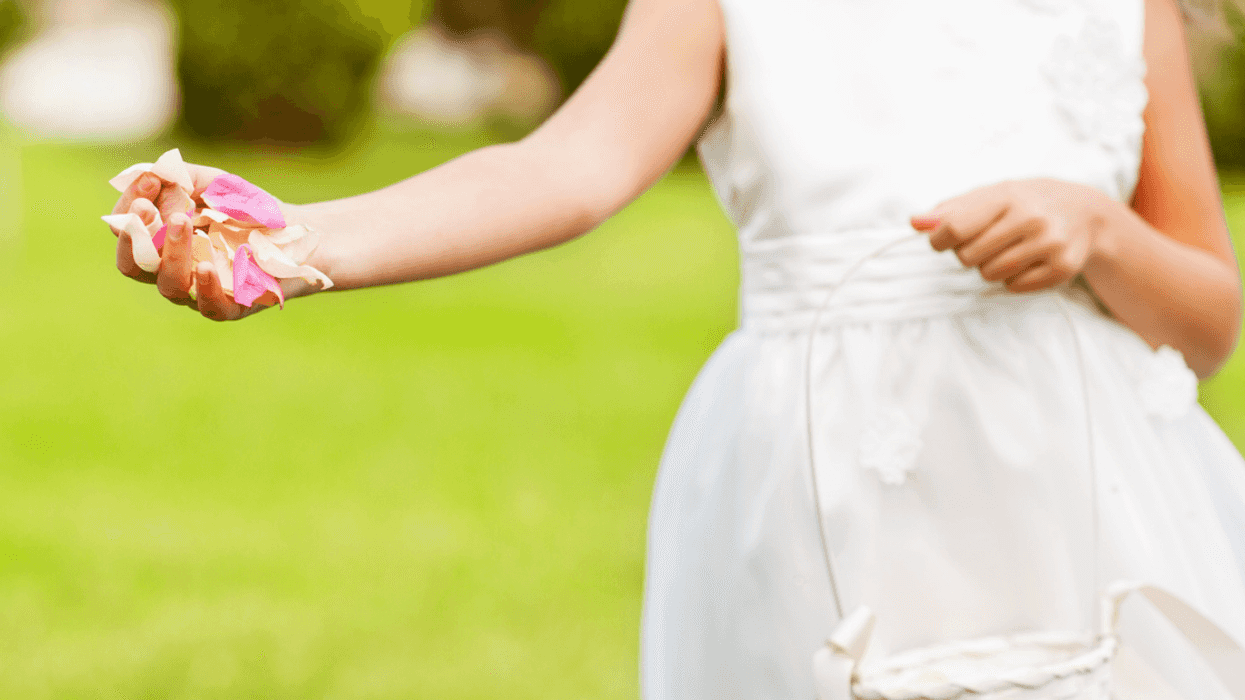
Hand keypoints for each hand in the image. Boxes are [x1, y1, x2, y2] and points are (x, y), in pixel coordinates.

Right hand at [107, 163, 274, 320]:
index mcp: (160, 240)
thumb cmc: (249, 210)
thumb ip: (183, 177)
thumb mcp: (216, 185)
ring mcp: (200, 290)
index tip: (152, 180)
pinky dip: (205, 287)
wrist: (298, 234)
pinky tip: (205, 266)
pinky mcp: (232, 306)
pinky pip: (210, 306)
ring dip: (171, 253)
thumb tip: (151, 172)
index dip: (129, 207)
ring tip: (183, 223)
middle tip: (149, 208)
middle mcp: (173, 268)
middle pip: (133, 264)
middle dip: (135, 236)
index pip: (125, 229)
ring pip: (169, 284)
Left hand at [910, 178, 1108, 293]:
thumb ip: (951, 209)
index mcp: (1008, 196)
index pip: (955, 227)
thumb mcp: (991, 196)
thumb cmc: (1024, 203)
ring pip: (989, 274)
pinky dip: (1011, 279)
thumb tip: (915, 222)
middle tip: (986, 242)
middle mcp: (1032, 218)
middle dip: (968, 253)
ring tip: (1008, 249)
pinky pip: (1013, 287)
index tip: (942, 240)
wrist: (1085, 212)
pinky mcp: (1062, 269)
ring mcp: (1050, 244)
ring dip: (989, 267)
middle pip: (968, 256)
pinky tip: (1027, 260)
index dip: (939, 239)